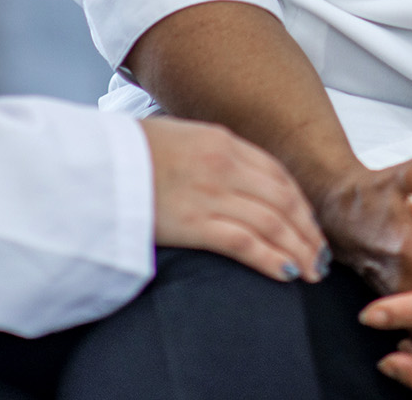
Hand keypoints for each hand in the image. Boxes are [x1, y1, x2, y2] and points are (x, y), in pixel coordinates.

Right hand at [142, 115, 326, 282]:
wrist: (92, 162)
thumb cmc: (124, 152)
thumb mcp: (173, 137)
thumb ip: (203, 154)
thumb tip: (219, 173)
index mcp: (220, 141)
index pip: (276, 173)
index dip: (299, 202)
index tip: (308, 223)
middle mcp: (224, 164)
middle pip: (283, 199)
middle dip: (306, 230)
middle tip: (319, 253)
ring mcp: (211, 193)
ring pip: (272, 223)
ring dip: (298, 249)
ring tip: (311, 271)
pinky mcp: (194, 223)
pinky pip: (246, 242)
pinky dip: (272, 259)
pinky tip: (286, 274)